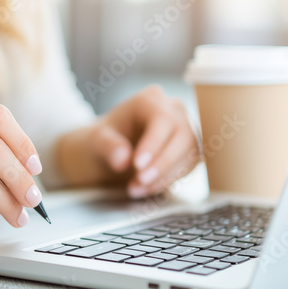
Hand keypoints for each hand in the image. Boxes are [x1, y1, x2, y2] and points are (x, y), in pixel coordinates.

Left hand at [58, 85, 199, 197]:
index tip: (137, 165)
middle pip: (182, 135)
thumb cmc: (106, 138)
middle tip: (140, 182)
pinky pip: (189, 165)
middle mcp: (174, 110)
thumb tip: (122, 159)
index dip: (154, 143)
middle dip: (162, 164)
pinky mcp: (190, 148)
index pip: (162, 119)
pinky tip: (147, 189)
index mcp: (150, 100)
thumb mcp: (97, 140)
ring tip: (136, 189)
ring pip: (189, 152)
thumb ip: (108, 146)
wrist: (113, 148)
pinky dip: (169, 180)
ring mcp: (186, 127)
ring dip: (165, 176)